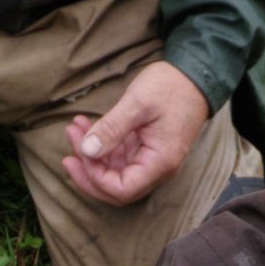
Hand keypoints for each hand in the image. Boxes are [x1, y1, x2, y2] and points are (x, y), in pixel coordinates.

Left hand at [61, 61, 209, 205]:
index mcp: (160, 163)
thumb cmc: (171, 86)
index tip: (81, 151)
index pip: (121, 190)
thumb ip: (112, 128)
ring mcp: (152, 162)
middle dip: (88, 171)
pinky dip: (101, 148)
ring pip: (115, 175)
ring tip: (74, 129)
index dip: (95, 177)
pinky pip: (120, 161)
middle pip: (116, 190)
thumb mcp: (138, 102)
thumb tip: (87, 151)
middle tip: (69, 146)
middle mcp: (158, 170)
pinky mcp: (146, 152)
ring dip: (91, 157)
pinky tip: (87, 128)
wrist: (195, 75)